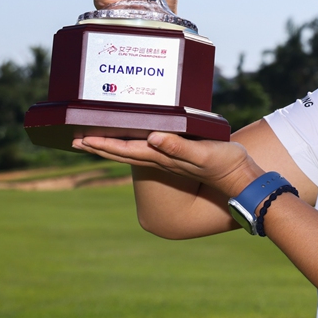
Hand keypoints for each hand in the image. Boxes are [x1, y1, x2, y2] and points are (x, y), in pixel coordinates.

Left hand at [74, 132, 263, 197]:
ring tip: (94, 141)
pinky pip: (148, 148)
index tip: (82, 138)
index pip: (126, 149)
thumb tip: (152, 138)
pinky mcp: (179, 157)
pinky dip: (133, 143)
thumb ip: (178, 147)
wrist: (242, 179)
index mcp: (163, 158)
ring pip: (132, 152)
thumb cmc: (224, 165)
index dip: (104, 144)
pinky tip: (133, 139)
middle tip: (76, 140)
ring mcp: (169, 160)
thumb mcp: (203, 154)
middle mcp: (162, 160)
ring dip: (112, 147)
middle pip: (123, 152)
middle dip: (100, 147)